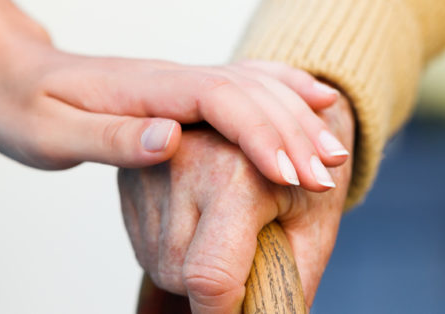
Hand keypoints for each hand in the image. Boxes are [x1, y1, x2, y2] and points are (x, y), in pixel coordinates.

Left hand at [0, 44, 347, 189]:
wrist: (10, 73)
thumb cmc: (22, 108)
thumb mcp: (50, 134)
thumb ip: (110, 139)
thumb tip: (171, 139)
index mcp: (143, 91)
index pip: (217, 102)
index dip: (258, 134)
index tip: (290, 173)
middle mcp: (169, 79)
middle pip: (246, 94)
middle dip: (292, 133)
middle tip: (329, 176)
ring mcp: (177, 81)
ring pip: (252, 88)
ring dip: (296, 117)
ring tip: (335, 152)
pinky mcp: (179, 90)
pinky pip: (241, 84)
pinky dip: (282, 91)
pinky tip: (313, 99)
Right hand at [118, 94, 353, 312]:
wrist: (277, 115)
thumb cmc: (302, 172)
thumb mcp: (313, 229)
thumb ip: (290, 283)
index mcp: (237, 173)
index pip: (211, 274)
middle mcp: (184, 161)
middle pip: (181, 274)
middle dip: (214, 287)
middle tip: (248, 257)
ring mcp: (150, 165)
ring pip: (160, 263)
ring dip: (191, 268)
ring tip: (226, 233)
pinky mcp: (131, 174)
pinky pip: (146, 243)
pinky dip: (174, 249)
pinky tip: (200, 222)